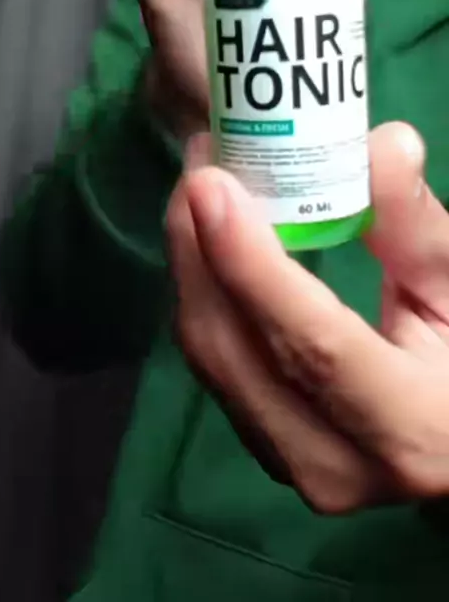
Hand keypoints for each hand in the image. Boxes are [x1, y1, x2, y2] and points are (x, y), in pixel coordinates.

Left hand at [166, 125, 448, 514]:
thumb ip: (419, 227)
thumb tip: (386, 142)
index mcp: (409, 429)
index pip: (311, 345)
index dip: (252, 265)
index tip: (210, 184)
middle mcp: (335, 468)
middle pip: (237, 352)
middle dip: (199, 249)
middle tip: (203, 160)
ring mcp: (291, 469)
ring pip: (212, 362)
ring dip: (192, 268)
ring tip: (200, 190)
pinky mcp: (267, 452)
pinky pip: (216, 368)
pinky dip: (204, 300)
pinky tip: (208, 245)